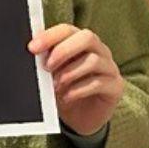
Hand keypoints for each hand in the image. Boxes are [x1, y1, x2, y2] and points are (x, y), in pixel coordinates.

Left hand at [28, 23, 123, 137]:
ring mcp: (110, 67)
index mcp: (80, 41)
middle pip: (87, 37)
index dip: (50, 36)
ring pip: (93, 61)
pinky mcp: (115, 86)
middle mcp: (99, 50)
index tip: (32, 48)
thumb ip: (46, 60)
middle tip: (47, 67)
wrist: (80, 118)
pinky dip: (78, 90)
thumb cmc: (65, 89)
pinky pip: (98, 83)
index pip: (68, 29)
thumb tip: (33, 51)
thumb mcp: (52, 73)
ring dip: (69, 73)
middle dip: (63, 51)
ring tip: (56, 86)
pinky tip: (67, 97)